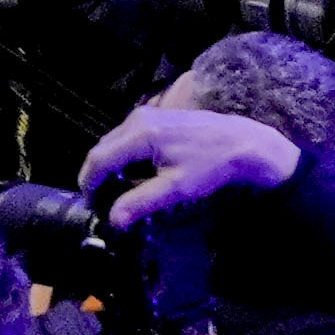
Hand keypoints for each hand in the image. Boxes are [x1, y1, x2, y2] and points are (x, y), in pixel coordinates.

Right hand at [85, 95, 301, 229]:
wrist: (245, 143)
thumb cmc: (213, 165)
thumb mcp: (177, 188)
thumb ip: (141, 203)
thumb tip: (113, 220)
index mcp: (141, 134)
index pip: (98, 160)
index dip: (89, 185)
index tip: (92, 205)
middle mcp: (139, 118)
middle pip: (101, 148)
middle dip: (97, 175)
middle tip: (102, 199)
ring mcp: (148, 114)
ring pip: (113, 142)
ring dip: (110, 165)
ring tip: (118, 188)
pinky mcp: (157, 115)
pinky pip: (127, 136)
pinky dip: (123, 155)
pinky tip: (136, 172)